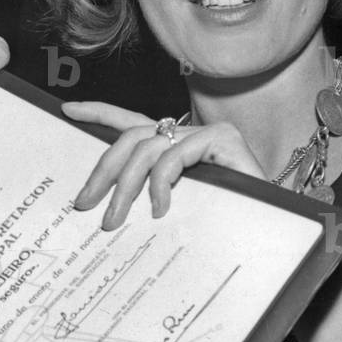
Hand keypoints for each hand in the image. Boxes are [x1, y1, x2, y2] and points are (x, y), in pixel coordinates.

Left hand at [62, 101, 265, 229]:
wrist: (274, 230)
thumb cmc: (227, 223)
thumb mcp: (176, 210)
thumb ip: (148, 199)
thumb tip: (107, 209)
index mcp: (174, 147)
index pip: (130, 122)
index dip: (99, 113)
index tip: (68, 111)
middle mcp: (188, 134)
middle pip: (130, 138)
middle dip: (102, 171)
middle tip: (84, 203)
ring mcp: (206, 133)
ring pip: (146, 149)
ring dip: (124, 187)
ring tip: (116, 220)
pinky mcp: (222, 139)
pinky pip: (174, 156)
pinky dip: (161, 183)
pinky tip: (160, 209)